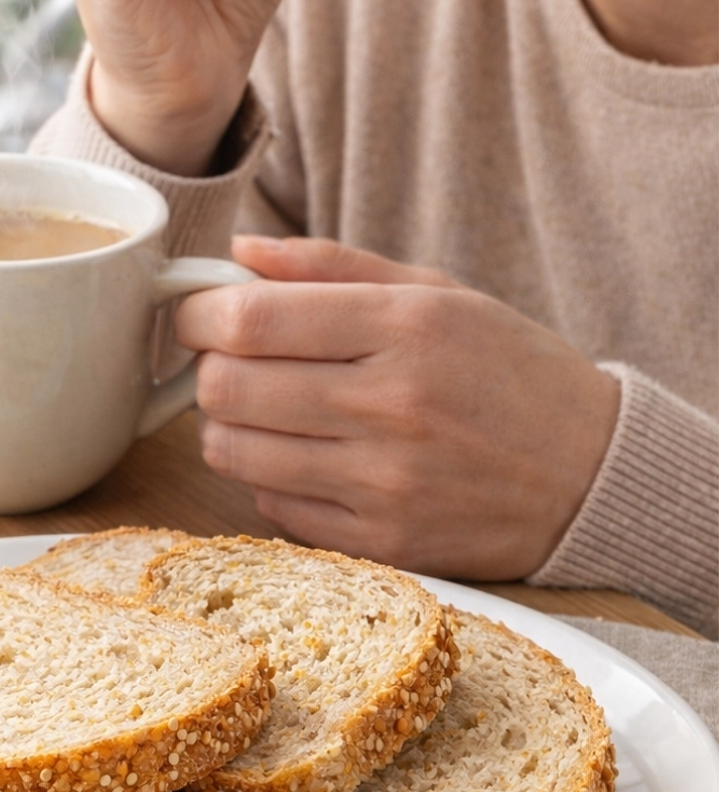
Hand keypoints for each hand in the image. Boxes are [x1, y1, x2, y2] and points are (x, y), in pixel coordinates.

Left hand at [174, 235, 621, 580]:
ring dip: (228, 425)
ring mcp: (385, 481)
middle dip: (207, 367)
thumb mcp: (436, 292)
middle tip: (229, 360)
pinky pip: (271, 506)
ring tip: (265, 409)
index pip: (249, 320)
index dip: (199, 313)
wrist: (592, 474)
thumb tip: (239, 250)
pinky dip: (267, 476)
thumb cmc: (509, 370)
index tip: (200, 312)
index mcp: (404, 326)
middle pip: (226, 388)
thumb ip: (330, 267)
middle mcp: (390, 404)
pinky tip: (304, 455)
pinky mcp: (382, 541)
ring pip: (233, 452)